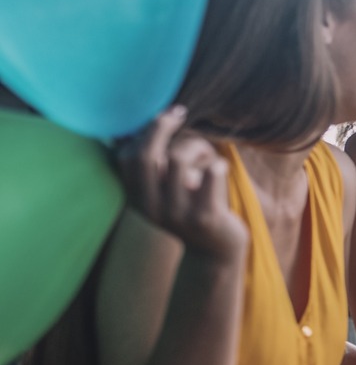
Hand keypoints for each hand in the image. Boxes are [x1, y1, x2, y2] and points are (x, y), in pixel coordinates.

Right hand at [113, 106, 247, 260]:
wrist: (216, 251)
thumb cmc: (193, 209)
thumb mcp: (165, 191)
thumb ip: (153, 165)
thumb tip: (135, 126)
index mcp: (137, 199)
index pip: (126, 157)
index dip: (142, 132)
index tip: (162, 115)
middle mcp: (151, 208)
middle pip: (145, 157)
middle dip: (160, 127)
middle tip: (179, 112)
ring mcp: (177, 214)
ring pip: (177, 160)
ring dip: (195, 146)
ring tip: (207, 153)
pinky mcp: (205, 218)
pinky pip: (210, 174)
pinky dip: (217, 162)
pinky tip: (220, 166)